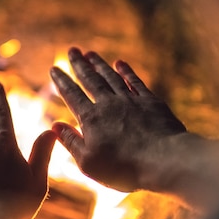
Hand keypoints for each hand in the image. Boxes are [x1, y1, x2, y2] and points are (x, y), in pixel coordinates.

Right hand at [50, 47, 186, 192]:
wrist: (164, 160)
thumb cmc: (124, 168)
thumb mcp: (89, 162)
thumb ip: (71, 142)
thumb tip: (55, 126)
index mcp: (91, 119)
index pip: (72, 95)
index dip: (62, 81)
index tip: (54, 68)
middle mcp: (109, 104)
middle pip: (91, 80)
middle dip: (79, 65)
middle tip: (72, 50)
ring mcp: (131, 100)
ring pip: (111, 77)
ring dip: (100, 64)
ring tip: (90, 54)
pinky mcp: (151, 102)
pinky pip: (134, 82)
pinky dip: (126, 71)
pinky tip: (119, 64)